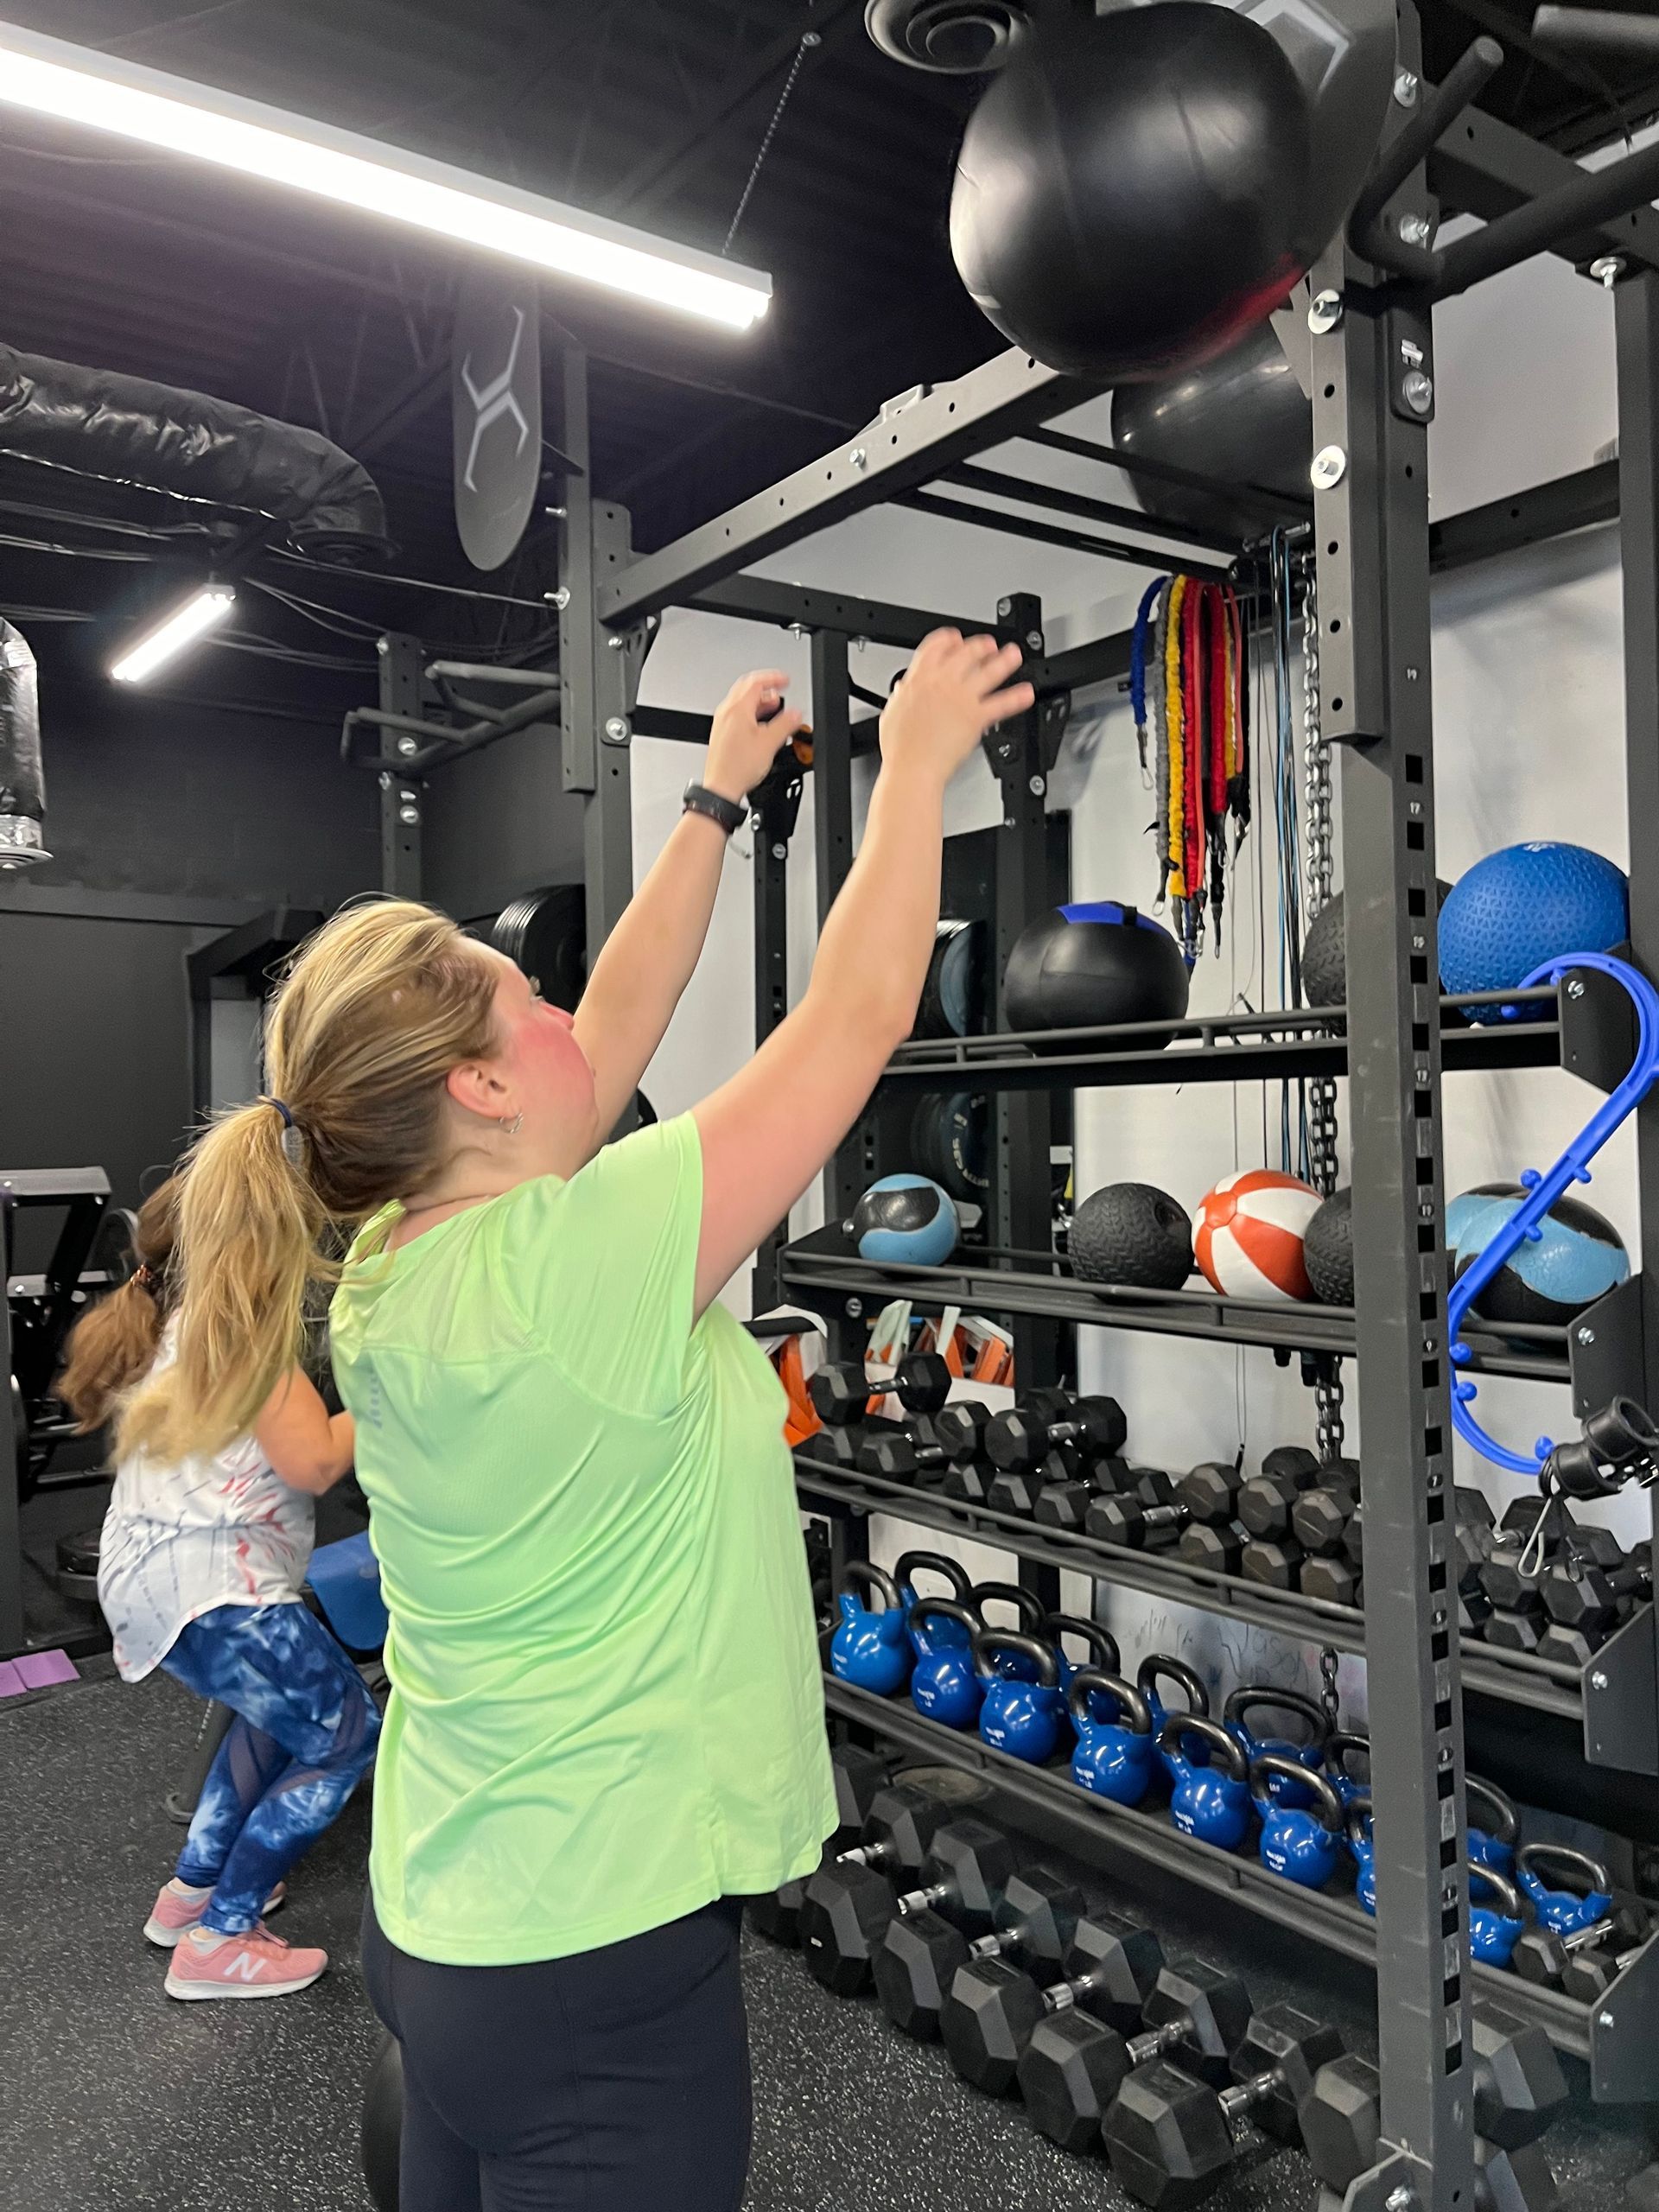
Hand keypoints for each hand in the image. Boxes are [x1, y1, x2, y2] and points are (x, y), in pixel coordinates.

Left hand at [704, 669, 807, 803]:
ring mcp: (722, 722)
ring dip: (759, 700)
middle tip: (780, 689)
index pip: (756, 682)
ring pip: (742, 701)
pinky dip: (752, 711)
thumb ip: (785, 725)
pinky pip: (737, 714)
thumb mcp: (769, 744)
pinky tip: (762, 723)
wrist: (721, 787)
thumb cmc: (738, 768)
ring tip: (774, 706)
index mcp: (737, 709)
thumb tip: (796, 714)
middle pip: (746, 688)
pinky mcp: (722, 733)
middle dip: (766, 686)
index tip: (785, 680)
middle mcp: (727, 712)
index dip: (773, 678)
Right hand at [878, 630, 1033, 786]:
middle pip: (967, 653)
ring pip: (989, 672)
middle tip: (989, 646)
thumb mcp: (892, 713)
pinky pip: (1002, 704)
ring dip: (1004, 661)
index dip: (949, 639)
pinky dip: (1017, 697)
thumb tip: (903, 689)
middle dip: (981, 646)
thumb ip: (902, 697)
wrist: (912, 769)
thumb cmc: (900, 749)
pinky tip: (1026, 693)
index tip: (956, 638)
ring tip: (1013, 655)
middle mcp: (942, 683)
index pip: (936, 646)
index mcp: (919, 679)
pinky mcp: (977, 717)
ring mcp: (961, 698)